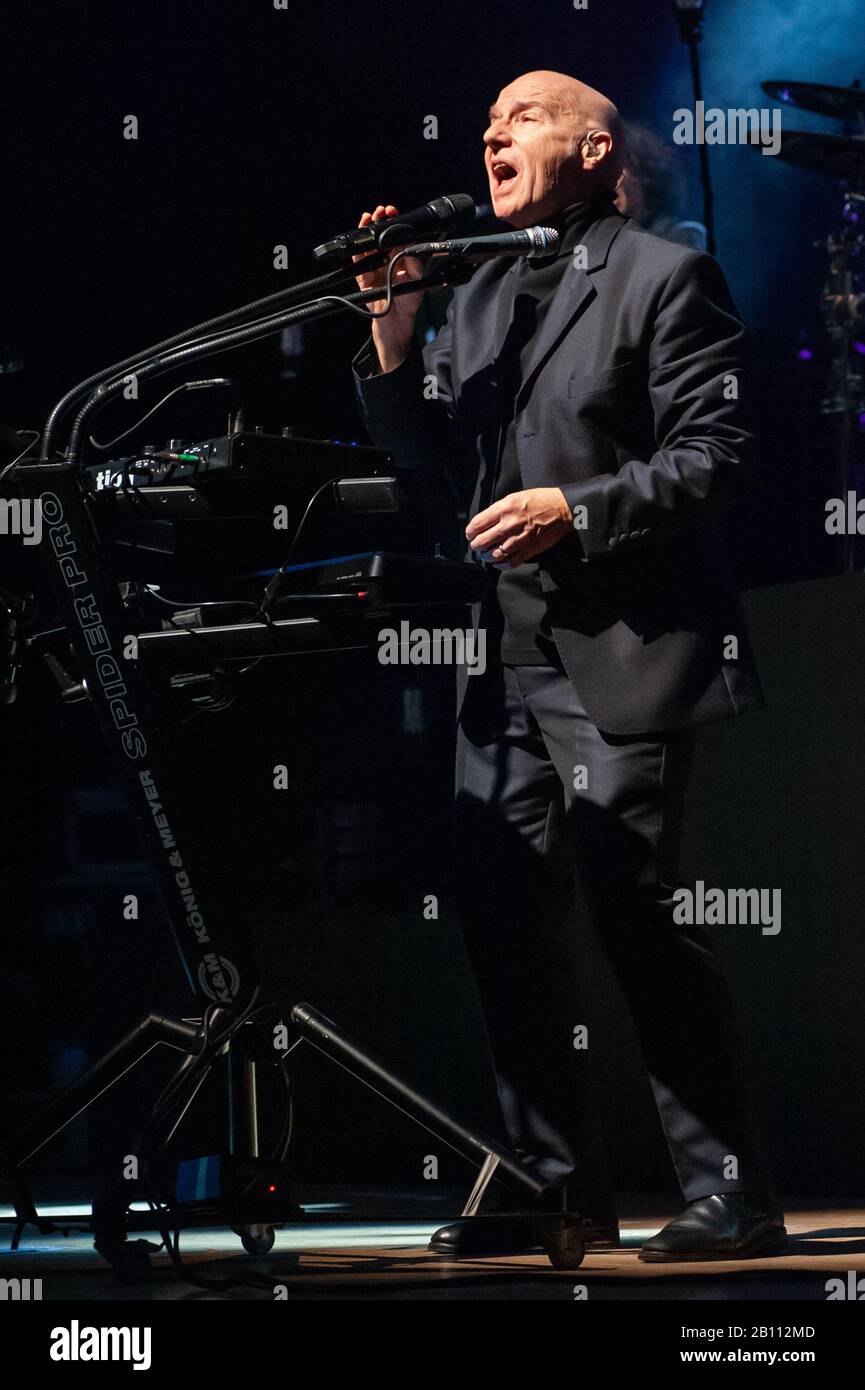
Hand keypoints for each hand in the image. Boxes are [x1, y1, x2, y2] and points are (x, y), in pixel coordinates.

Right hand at [354, 204, 425, 371]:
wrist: (397, 326)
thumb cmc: (408, 305)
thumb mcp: (417, 280)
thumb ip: (414, 261)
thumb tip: (408, 243)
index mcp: (399, 259)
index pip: (395, 236)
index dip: (394, 223)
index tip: (393, 212)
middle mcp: (386, 261)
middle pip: (379, 237)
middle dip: (379, 222)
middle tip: (381, 211)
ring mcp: (373, 269)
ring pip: (367, 245)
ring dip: (367, 231)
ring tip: (369, 218)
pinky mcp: (363, 279)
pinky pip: (357, 261)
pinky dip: (357, 249)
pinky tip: (360, 238)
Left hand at [466, 488, 572, 565]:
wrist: (563, 508)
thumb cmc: (540, 500)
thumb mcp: (515, 497)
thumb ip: (499, 510)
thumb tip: (485, 522)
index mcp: (504, 508)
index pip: (477, 523)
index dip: (470, 531)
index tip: (470, 534)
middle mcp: (509, 524)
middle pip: (482, 541)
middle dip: (476, 545)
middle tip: (477, 546)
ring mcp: (519, 539)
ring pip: (494, 554)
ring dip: (487, 556)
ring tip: (486, 555)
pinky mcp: (529, 549)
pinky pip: (510, 562)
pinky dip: (501, 565)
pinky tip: (498, 563)